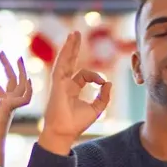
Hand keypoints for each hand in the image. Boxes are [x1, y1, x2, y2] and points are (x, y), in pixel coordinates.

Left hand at [0, 51, 31, 164]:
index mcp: (4, 101)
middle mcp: (11, 101)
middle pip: (13, 80)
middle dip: (8, 66)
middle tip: (2, 53)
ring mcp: (14, 103)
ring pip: (20, 84)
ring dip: (20, 71)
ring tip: (18, 58)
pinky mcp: (14, 107)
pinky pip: (24, 97)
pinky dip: (28, 90)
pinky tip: (28, 80)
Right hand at [38, 31, 111, 155]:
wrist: (65, 132)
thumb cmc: (77, 124)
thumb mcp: (96, 109)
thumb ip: (104, 96)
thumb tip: (109, 83)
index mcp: (72, 89)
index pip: (84, 75)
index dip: (96, 76)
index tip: (103, 83)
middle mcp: (65, 84)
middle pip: (69, 62)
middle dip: (74, 48)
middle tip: (76, 34)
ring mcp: (59, 83)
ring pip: (64, 60)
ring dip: (69, 47)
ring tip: (73, 33)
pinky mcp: (57, 84)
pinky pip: (61, 65)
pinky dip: (64, 54)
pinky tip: (68, 44)